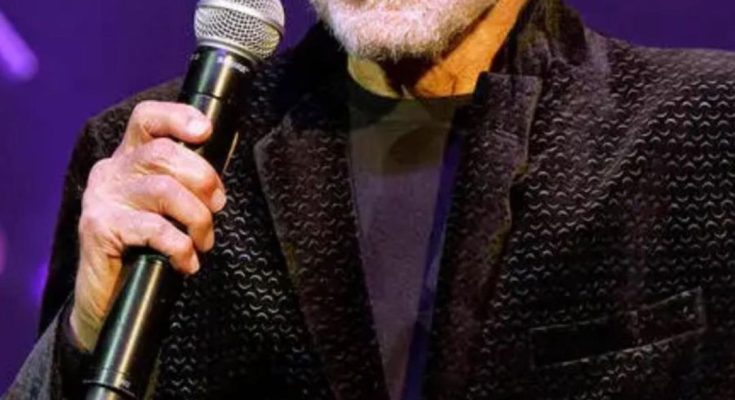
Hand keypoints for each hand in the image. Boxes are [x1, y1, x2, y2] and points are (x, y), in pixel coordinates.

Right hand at [69, 101, 225, 351]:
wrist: (111, 300)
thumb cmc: (149, 248)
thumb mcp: (172, 207)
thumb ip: (190, 180)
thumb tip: (225, 150)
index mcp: (129, 159)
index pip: (146, 119)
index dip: (177, 117)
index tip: (206, 131)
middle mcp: (111, 172)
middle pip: (163, 152)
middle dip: (203, 179)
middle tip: (218, 207)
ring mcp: (101, 198)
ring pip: (164, 190)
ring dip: (197, 218)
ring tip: (203, 242)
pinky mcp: (98, 228)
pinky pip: (154, 228)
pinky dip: (181, 246)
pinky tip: (186, 262)